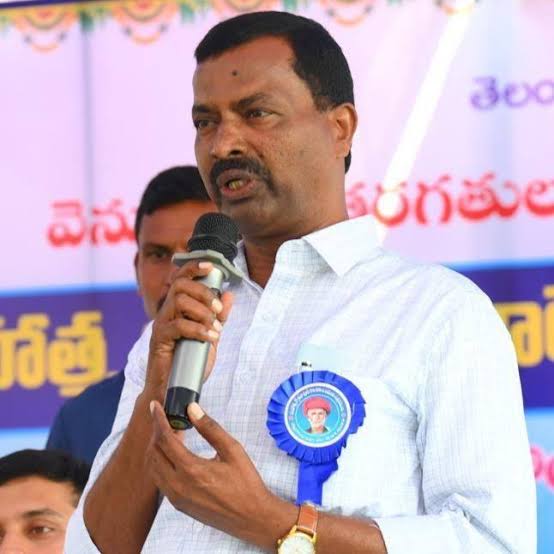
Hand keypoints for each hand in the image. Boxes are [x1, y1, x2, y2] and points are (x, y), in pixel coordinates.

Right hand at [144, 261, 233, 396]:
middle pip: (180, 285)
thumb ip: (218, 316)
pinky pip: (177, 326)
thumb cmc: (189, 362)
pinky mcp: (159, 340)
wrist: (173, 390)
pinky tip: (209, 337)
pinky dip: (197, 329)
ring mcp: (161, 325)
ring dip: (201, 311)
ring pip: (178, 301)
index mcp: (177, 308)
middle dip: (203, 292)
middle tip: (217, 309)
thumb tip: (228, 294)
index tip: (210, 266)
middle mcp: (166, 312)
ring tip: (215, 327)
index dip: (193, 267)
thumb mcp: (209, 336)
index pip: (180, 278)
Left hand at [146, 401, 294, 547]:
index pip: (164, 439)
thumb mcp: (232, 449)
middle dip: (157, 431)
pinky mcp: (178, 505)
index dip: (158, 419)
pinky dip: (161, 463)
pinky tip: (175, 454)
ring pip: (153, 467)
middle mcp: (178, 485)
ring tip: (172, 433)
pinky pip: (160, 480)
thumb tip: (192, 409)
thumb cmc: (246, 483)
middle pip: (154, 452)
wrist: (251, 517)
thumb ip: (210, 428)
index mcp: (191, 470)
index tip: (155, 406)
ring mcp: (176, 498)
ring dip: (157, 448)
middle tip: (168, 418)